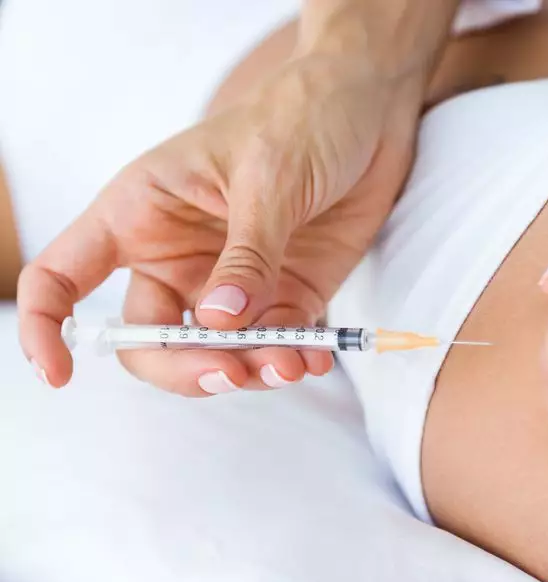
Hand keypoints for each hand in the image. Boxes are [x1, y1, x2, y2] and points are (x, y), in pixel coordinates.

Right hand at [18, 52, 422, 394]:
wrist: (368, 111)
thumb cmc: (301, 119)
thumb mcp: (268, 178)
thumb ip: (246, 255)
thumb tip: (218, 323)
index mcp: (141, 213)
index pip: (64, 276)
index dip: (48, 328)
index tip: (62, 374)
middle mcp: (177, 256)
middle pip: (149, 340)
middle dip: (185, 367)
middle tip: (232, 372)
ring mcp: (232, 282)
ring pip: (218, 353)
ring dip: (250, 371)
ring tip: (292, 364)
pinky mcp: (286, 293)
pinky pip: (278, 343)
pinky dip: (293, 359)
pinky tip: (314, 358)